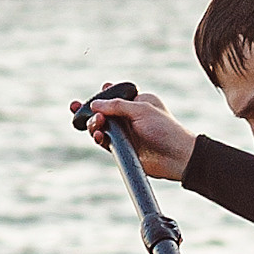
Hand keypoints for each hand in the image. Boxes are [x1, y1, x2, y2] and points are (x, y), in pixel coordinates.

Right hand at [78, 88, 193, 179]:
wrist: (177, 157)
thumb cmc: (165, 129)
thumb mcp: (141, 110)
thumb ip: (117, 105)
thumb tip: (95, 104)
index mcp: (138, 102)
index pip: (114, 96)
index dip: (100, 97)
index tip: (88, 99)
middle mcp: (130, 117)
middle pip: (103, 112)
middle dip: (89, 111)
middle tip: (77, 108)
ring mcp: (126, 133)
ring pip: (101, 127)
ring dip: (94, 124)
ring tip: (97, 124)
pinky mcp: (123, 148)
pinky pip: (105, 141)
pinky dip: (99, 138)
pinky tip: (99, 135)